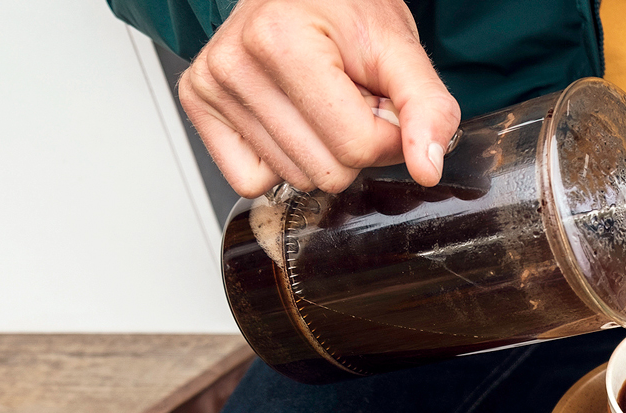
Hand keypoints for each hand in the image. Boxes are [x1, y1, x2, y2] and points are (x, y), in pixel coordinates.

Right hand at [178, 0, 461, 196]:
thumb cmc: (344, 8)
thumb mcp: (399, 48)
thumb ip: (426, 107)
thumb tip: (428, 168)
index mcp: (282, 41)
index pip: (356, 146)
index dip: (386, 136)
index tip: (381, 102)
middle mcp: (235, 63)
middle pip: (325, 172)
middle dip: (353, 145)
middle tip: (348, 99)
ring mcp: (210, 85)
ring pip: (294, 180)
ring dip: (320, 151)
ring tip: (319, 101)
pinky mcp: (197, 104)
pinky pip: (250, 181)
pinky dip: (279, 160)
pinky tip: (288, 117)